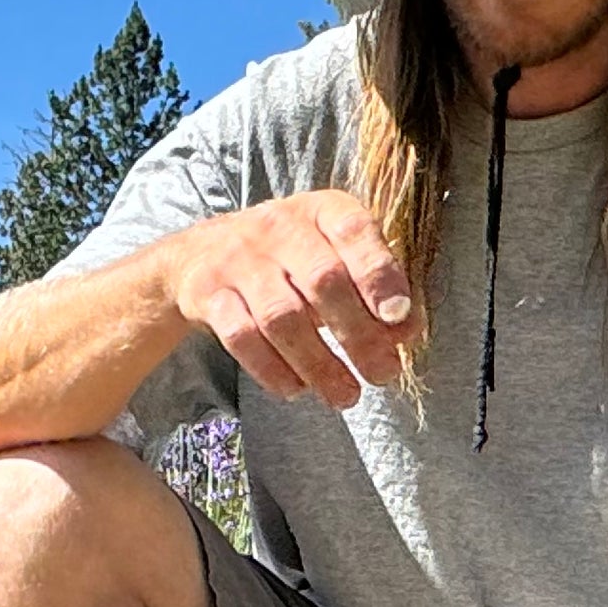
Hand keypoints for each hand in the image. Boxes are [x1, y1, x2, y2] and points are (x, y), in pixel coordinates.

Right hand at [164, 191, 418, 408]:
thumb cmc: (289, 258)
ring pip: (282, 317)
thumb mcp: (335, 255)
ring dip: (319, 364)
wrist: (200, 252)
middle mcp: (278, 227)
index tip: (399, 317)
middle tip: (383, 374)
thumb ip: (374, 287)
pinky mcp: (207, 293)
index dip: (379, 274)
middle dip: (358, 334)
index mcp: (321, 210)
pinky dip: (272, 369)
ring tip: (346, 396)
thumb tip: (407, 329)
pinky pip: (241, 337)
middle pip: (323, 280)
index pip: (354, 232)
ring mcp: (238, 259)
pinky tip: (296, 389)